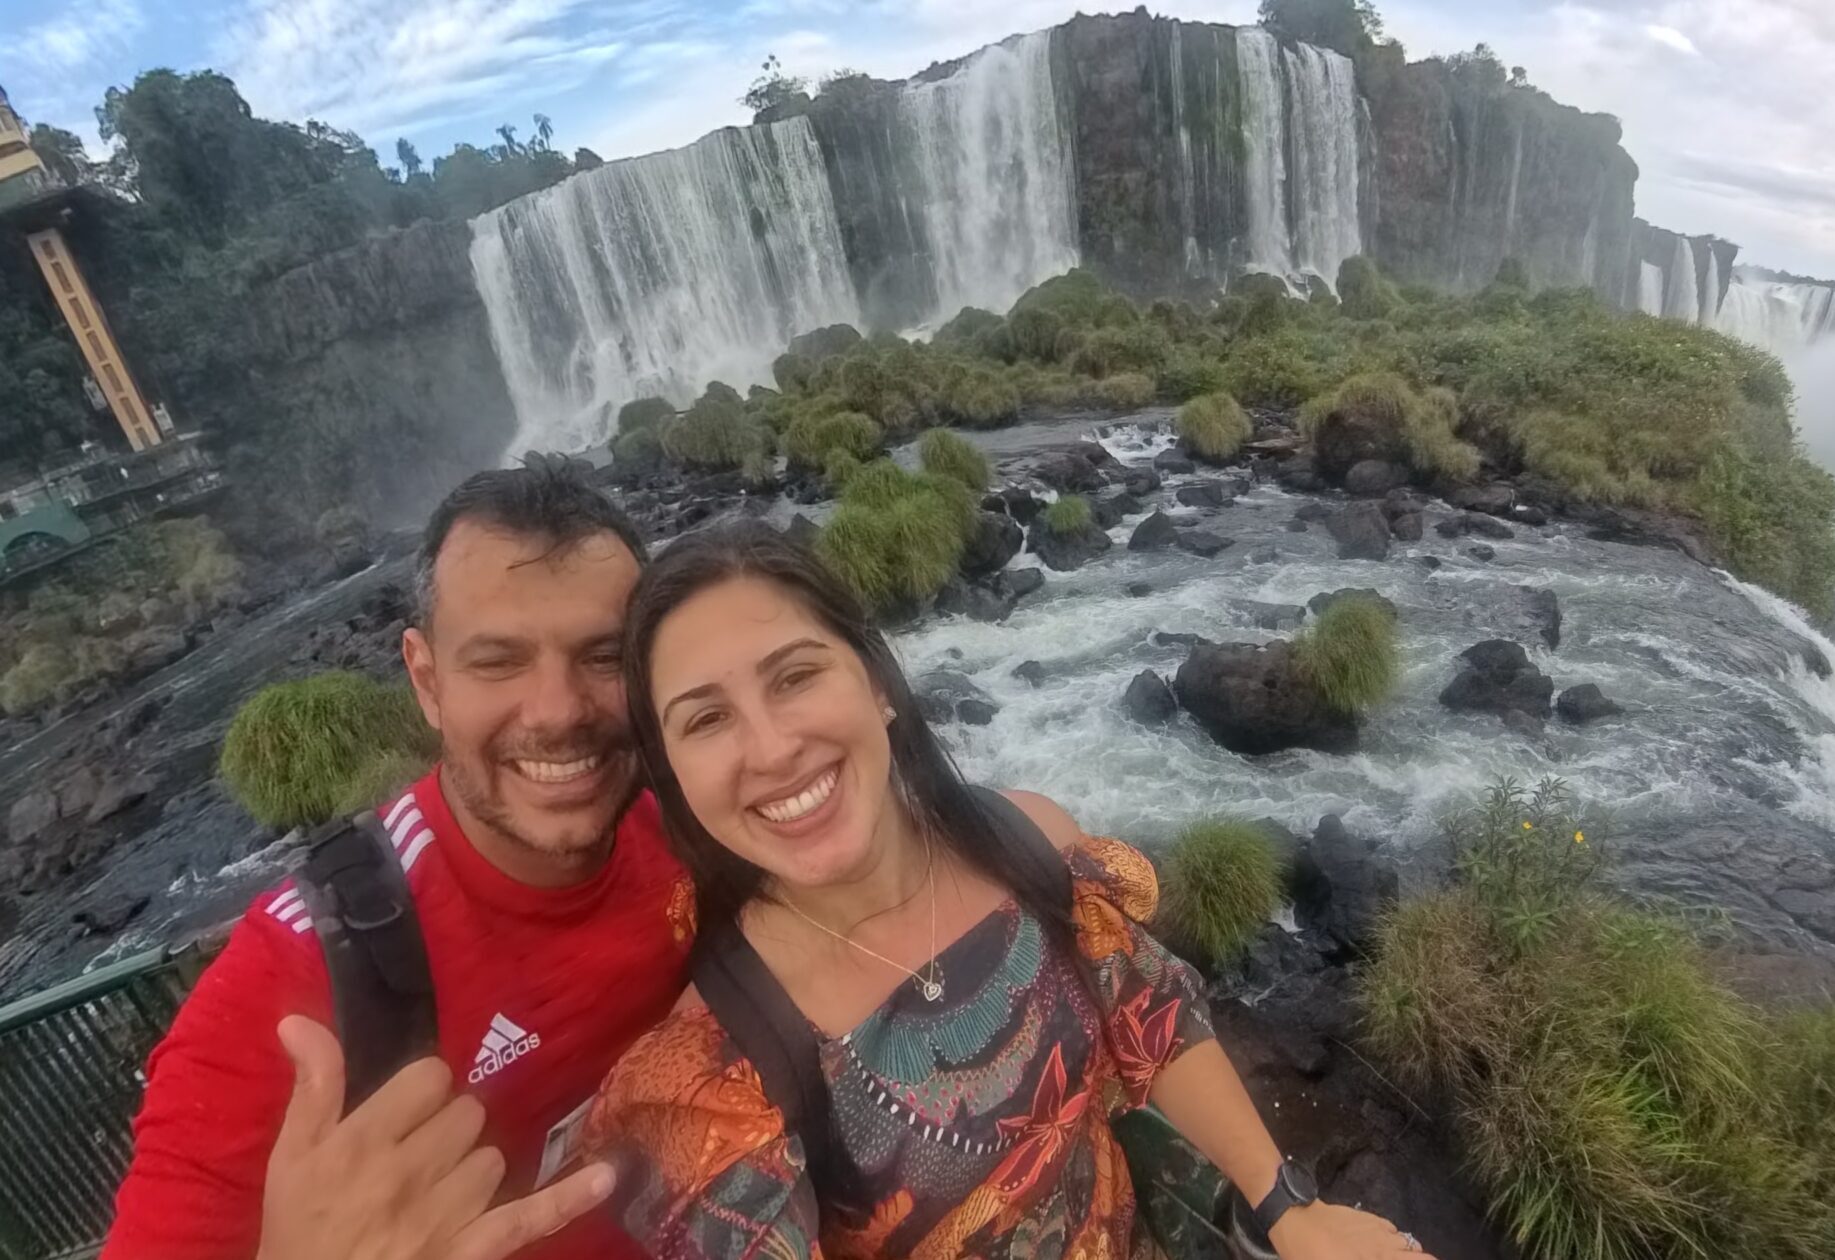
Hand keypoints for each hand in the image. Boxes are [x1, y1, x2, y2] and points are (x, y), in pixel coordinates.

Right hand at [256, 1015, 614, 1259]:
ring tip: (436, 1194)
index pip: (430, 1078)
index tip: (406, 1112)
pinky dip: (568, 1199)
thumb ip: (313, 1088)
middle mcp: (408, 1171)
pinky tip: (606, 1175)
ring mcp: (445, 1214)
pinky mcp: (472, 1251)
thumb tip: (300, 1021)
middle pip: (466, 1114)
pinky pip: (529, 1217)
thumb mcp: (292, 1157)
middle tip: (417, 1157)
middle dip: (447, 1129)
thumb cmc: (298, 1232)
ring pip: (492, 1159)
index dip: (422, 1091)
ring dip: (472, 1170)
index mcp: (362, 1141)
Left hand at [1268, 1201, 1437, 1259]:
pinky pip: (1391, 1228)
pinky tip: (1381, 1242)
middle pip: (1420, 1255)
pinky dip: (1392, 1238)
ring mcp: (1377, 1229)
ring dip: (1406, 1252)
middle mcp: (1384, 1246)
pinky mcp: (1366, 1215)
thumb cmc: (1311, 1256)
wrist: (1296, 1221)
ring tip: (1396, 1259)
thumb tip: (1374, 1256)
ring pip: (1407, 1241)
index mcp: (1377, 1259)